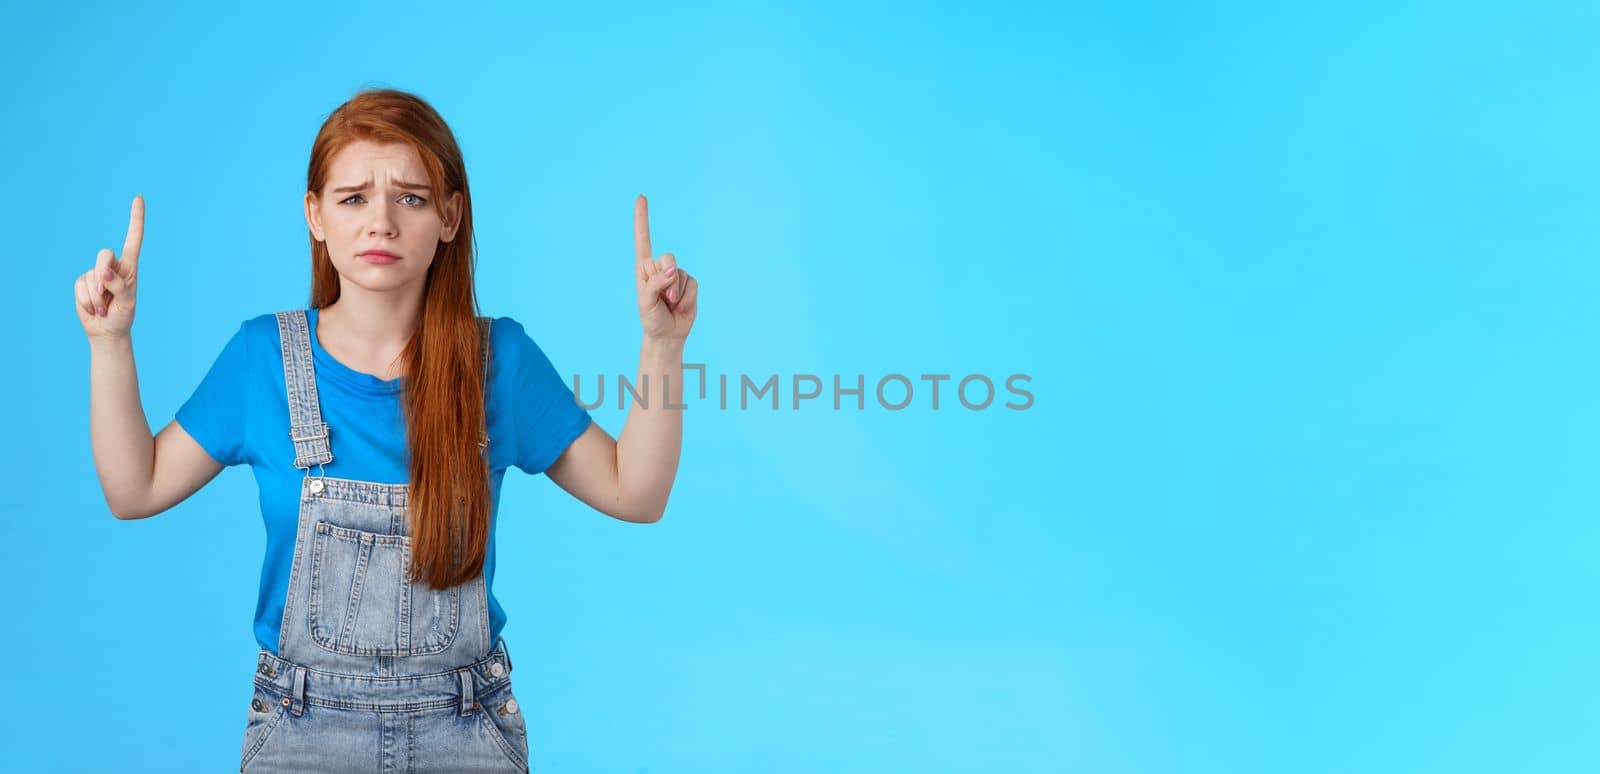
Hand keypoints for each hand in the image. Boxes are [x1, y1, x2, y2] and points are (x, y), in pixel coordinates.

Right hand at [75, 194, 143, 339]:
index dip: (135, 219)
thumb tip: (103, 273)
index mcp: (129, 267)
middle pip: (103, 255)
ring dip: (97, 296)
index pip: (133, 239)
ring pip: (91, 275)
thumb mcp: (127, 302)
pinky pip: (80, 287)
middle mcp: (112, 266)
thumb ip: (118, 286)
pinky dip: (87, 301)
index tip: (139, 197)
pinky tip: (94, 308)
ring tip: (105, 306)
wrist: (107, 331)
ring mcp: (95, 274)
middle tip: (108, 295)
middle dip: (104, 275)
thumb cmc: (123, 315)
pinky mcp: (82, 282)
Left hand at [634, 194, 697, 341]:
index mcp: (644, 268)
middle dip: (668, 278)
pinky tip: (680, 306)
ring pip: (680, 274)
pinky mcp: (689, 284)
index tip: (641, 197)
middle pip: (668, 258)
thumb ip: (656, 283)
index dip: (641, 218)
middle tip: (664, 299)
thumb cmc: (651, 318)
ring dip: (677, 293)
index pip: (642, 239)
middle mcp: (659, 268)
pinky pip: (692, 284)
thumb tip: (673, 269)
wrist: (667, 335)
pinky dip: (687, 298)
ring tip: (670, 306)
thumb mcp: (646, 301)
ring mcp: (675, 275)